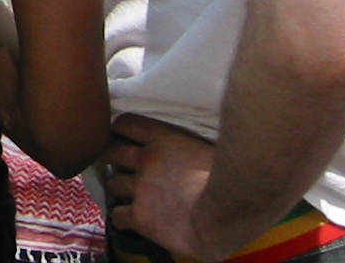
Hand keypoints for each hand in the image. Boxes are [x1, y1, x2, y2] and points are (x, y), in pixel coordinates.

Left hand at [104, 113, 219, 258]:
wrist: (225, 217)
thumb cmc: (232, 181)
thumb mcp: (209, 150)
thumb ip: (189, 147)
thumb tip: (190, 147)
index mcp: (165, 139)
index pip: (127, 124)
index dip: (120, 130)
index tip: (119, 135)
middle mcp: (146, 159)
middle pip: (112, 151)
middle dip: (113, 158)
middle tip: (117, 164)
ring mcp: (140, 187)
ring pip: (113, 182)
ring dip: (117, 186)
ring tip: (124, 192)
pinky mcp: (139, 215)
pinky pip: (118, 214)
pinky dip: (121, 217)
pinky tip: (128, 219)